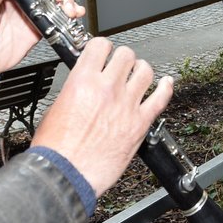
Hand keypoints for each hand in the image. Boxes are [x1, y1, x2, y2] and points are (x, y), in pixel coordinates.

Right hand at [31, 38, 173, 195]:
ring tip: (138, 73)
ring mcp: (126, 105)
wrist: (66, 175)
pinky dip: (166, 87)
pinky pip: (161, 98)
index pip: (100, 46)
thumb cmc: (57, 150)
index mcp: (83, 82)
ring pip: (145, 71)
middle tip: (120, 65)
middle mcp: (107, 89)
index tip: (103, 51)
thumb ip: (73, 91)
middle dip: (122, 58)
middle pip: (126, 55)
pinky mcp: (140, 124)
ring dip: (141, 70)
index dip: (102, 46)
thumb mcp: (55, 109)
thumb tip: (82, 85)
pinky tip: (166, 83)